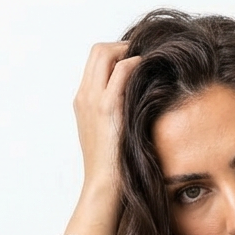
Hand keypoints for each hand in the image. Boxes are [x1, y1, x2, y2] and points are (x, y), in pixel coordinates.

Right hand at [72, 42, 141, 204]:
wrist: (103, 187)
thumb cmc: (111, 168)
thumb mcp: (108, 135)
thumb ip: (114, 115)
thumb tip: (136, 105)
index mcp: (82, 101)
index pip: (95, 61)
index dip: (115, 53)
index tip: (134, 61)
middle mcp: (85, 96)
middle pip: (98, 50)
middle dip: (122, 47)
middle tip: (145, 56)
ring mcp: (94, 100)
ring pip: (106, 53)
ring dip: (130, 51)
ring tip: (149, 62)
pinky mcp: (108, 108)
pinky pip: (122, 71)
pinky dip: (136, 64)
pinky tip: (151, 74)